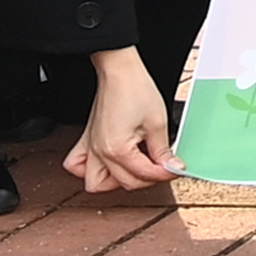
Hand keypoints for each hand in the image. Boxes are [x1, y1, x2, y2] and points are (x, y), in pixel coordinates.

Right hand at [66, 54, 174, 199]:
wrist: (120, 72)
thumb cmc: (135, 89)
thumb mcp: (158, 121)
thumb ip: (163, 149)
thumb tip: (171, 165)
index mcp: (117, 149)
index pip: (143, 174)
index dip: (164, 173)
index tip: (176, 169)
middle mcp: (99, 153)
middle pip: (124, 182)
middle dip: (147, 178)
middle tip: (163, 167)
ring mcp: (90, 148)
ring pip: (96, 183)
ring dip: (117, 181)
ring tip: (136, 169)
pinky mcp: (87, 140)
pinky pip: (78, 165)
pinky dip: (91, 170)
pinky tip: (109, 165)